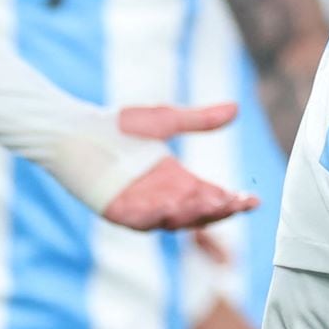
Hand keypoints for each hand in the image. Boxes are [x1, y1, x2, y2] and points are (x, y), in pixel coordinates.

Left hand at [99, 101, 257, 231]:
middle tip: (237, 202)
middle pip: (197, 212)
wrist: (75, 129)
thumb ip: (198, 120)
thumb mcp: (164, 120)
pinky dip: (158, 215)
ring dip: (193, 214)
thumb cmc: (115, 125)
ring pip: (173, 219)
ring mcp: (140, 207)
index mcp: (176, 180)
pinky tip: (174, 206)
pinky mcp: (117, 210)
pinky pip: (141, 219)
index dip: (232, 201)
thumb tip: (235, 108)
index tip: (254, 200)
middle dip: (219, 209)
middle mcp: (162, 198)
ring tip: (213, 204)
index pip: (211, 197)